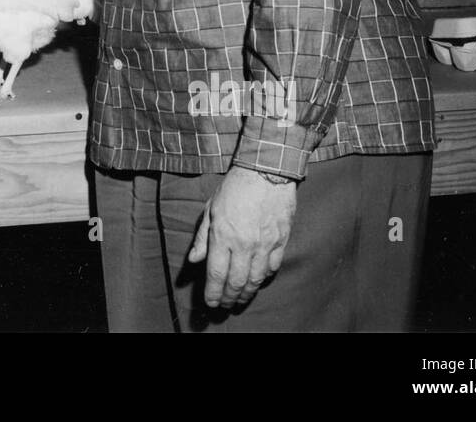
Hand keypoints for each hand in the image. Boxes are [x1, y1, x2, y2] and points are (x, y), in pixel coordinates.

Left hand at [187, 165, 296, 309]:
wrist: (266, 171)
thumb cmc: (234, 188)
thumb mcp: (210, 209)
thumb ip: (203, 238)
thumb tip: (194, 260)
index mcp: (223, 236)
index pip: (216, 274)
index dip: (213, 293)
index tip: (210, 303)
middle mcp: (244, 244)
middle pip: (236, 282)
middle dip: (229, 298)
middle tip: (224, 305)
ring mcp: (265, 244)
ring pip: (256, 279)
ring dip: (247, 293)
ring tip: (240, 299)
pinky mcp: (281, 240)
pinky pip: (273, 267)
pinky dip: (265, 277)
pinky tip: (258, 281)